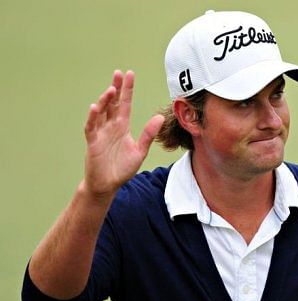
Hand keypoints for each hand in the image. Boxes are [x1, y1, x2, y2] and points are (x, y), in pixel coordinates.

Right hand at [83, 70, 163, 195]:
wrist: (108, 184)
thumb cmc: (122, 168)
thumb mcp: (140, 151)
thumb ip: (148, 134)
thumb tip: (160, 117)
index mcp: (122, 126)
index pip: (125, 104)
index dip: (127, 90)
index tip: (129, 74)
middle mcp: (111, 126)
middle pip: (113, 103)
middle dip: (116, 88)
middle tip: (118, 73)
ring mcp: (100, 133)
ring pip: (102, 112)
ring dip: (105, 101)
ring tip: (111, 90)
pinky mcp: (93, 142)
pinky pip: (91, 127)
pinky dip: (93, 118)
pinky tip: (95, 107)